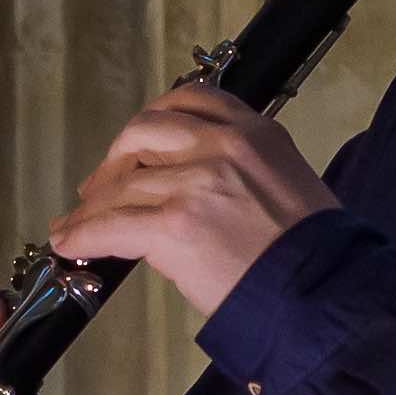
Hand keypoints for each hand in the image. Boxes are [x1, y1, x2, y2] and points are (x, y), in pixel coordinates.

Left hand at [46, 85, 336, 320]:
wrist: (325, 293)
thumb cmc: (314, 255)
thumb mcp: (290, 183)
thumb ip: (240, 170)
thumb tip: (188, 189)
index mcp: (256, 131)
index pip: (189, 100)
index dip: (152, 122)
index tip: (136, 144)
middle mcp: (223, 146)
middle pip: (143, 134)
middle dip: (114, 160)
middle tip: (99, 187)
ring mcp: (195, 183)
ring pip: (122, 185)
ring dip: (92, 206)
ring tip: (76, 224)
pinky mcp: (173, 226)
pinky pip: (111, 225)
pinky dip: (83, 234)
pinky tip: (70, 243)